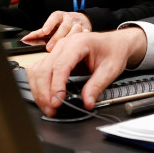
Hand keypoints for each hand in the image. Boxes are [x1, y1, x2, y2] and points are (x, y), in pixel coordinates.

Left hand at [22, 10, 91, 50]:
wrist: (81, 21)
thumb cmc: (62, 26)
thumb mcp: (50, 27)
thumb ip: (38, 34)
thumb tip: (25, 39)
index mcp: (59, 16)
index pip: (54, 17)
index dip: (49, 24)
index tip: (44, 31)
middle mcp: (69, 19)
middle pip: (63, 27)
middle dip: (56, 38)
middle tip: (49, 48)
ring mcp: (79, 25)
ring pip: (75, 32)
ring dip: (68, 40)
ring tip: (62, 49)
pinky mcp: (87, 31)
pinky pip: (84, 36)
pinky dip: (80, 41)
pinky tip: (77, 47)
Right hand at [26, 27, 147, 116]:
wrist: (116, 43)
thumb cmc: (113, 51)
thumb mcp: (110, 69)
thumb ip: (97, 86)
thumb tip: (87, 102)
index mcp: (79, 43)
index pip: (61, 65)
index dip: (56, 85)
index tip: (57, 101)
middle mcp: (64, 44)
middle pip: (45, 69)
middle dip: (45, 92)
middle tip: (52, 109)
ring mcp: (57, 50)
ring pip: (38, 70)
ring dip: (39, 90)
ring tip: (48, 107)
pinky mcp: (55, 57)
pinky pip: (39, 69)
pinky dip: (38, 84)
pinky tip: (44, 96)